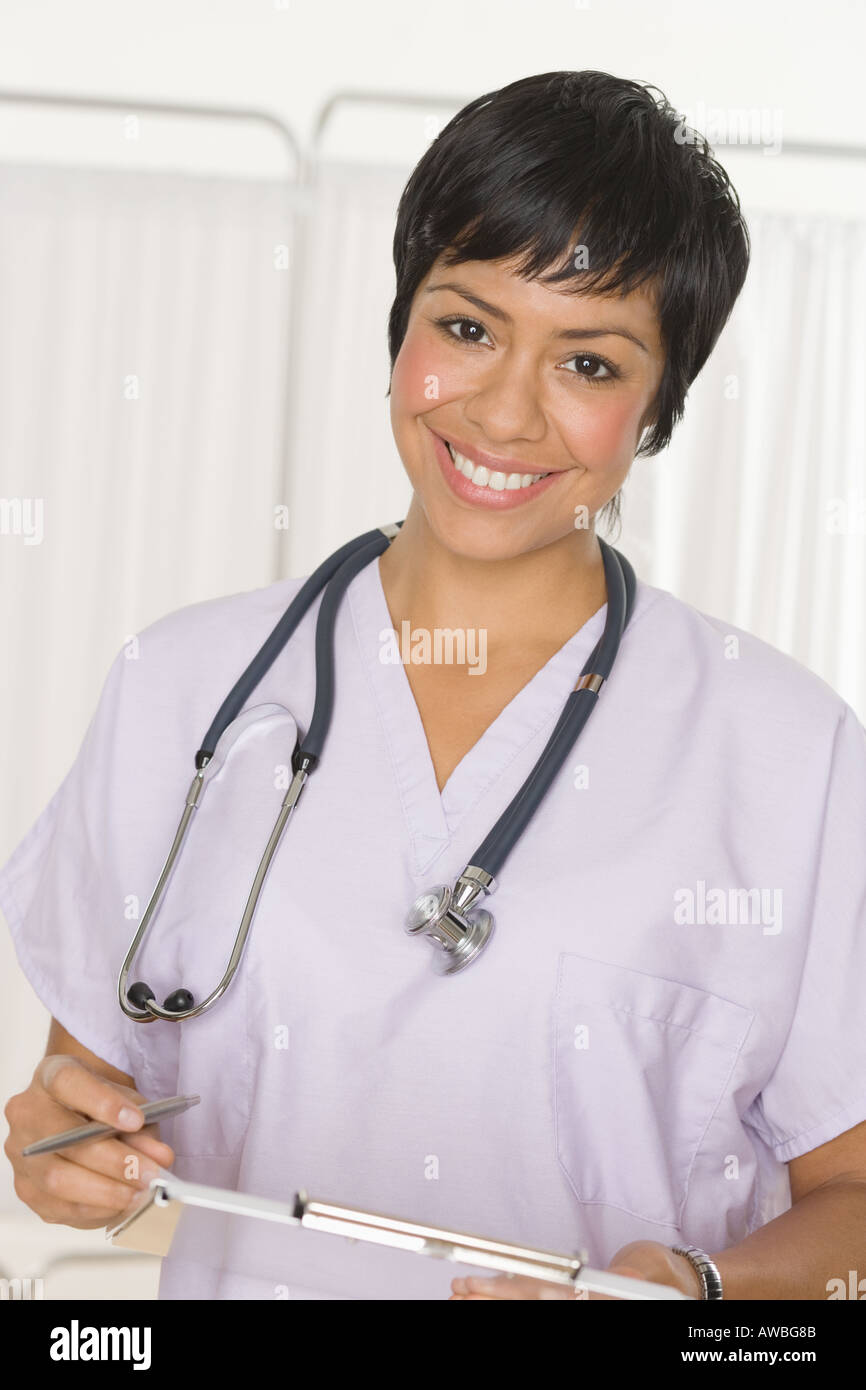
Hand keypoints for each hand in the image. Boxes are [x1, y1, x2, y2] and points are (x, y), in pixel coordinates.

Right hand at [4, 1055, 174, 1228]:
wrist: (78, 1119)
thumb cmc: (104, 1107)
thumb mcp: (128, 1103)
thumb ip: (144, 1127)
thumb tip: (160, 1158)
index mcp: (52, 1075)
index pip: (68, 1082)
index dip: (103, 1103)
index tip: (136, 1121)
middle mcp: (27, 1112)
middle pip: (63, 1139)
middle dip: (113, 1161)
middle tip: (148, 1174)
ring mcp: (21, 1153)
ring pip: (57, 1179)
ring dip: (105, 1192)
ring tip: (139, 1193)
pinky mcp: (25, 1187)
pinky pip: (57, 1207)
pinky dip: (95, 1210)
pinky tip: (120, 1205)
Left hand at [449, 1241, 702, 1299]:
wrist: (685, 1286)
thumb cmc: (666, 1273)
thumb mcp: (650, 1267)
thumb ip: (632, 1275)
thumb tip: (621, 1278)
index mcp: (601, 1298)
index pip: (549, 1296)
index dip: (512, 1291)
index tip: (482, 1283)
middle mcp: (586, 1305)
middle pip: (533, 1305)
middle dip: (494, 1299)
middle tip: (461, 1290)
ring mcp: (583, 1307)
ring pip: (532, 1307)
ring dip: (497, 1301)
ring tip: (464, 1294)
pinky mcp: (580, 1304)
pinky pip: (545, 1302)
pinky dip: (518, 1295)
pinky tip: (495, 1291)